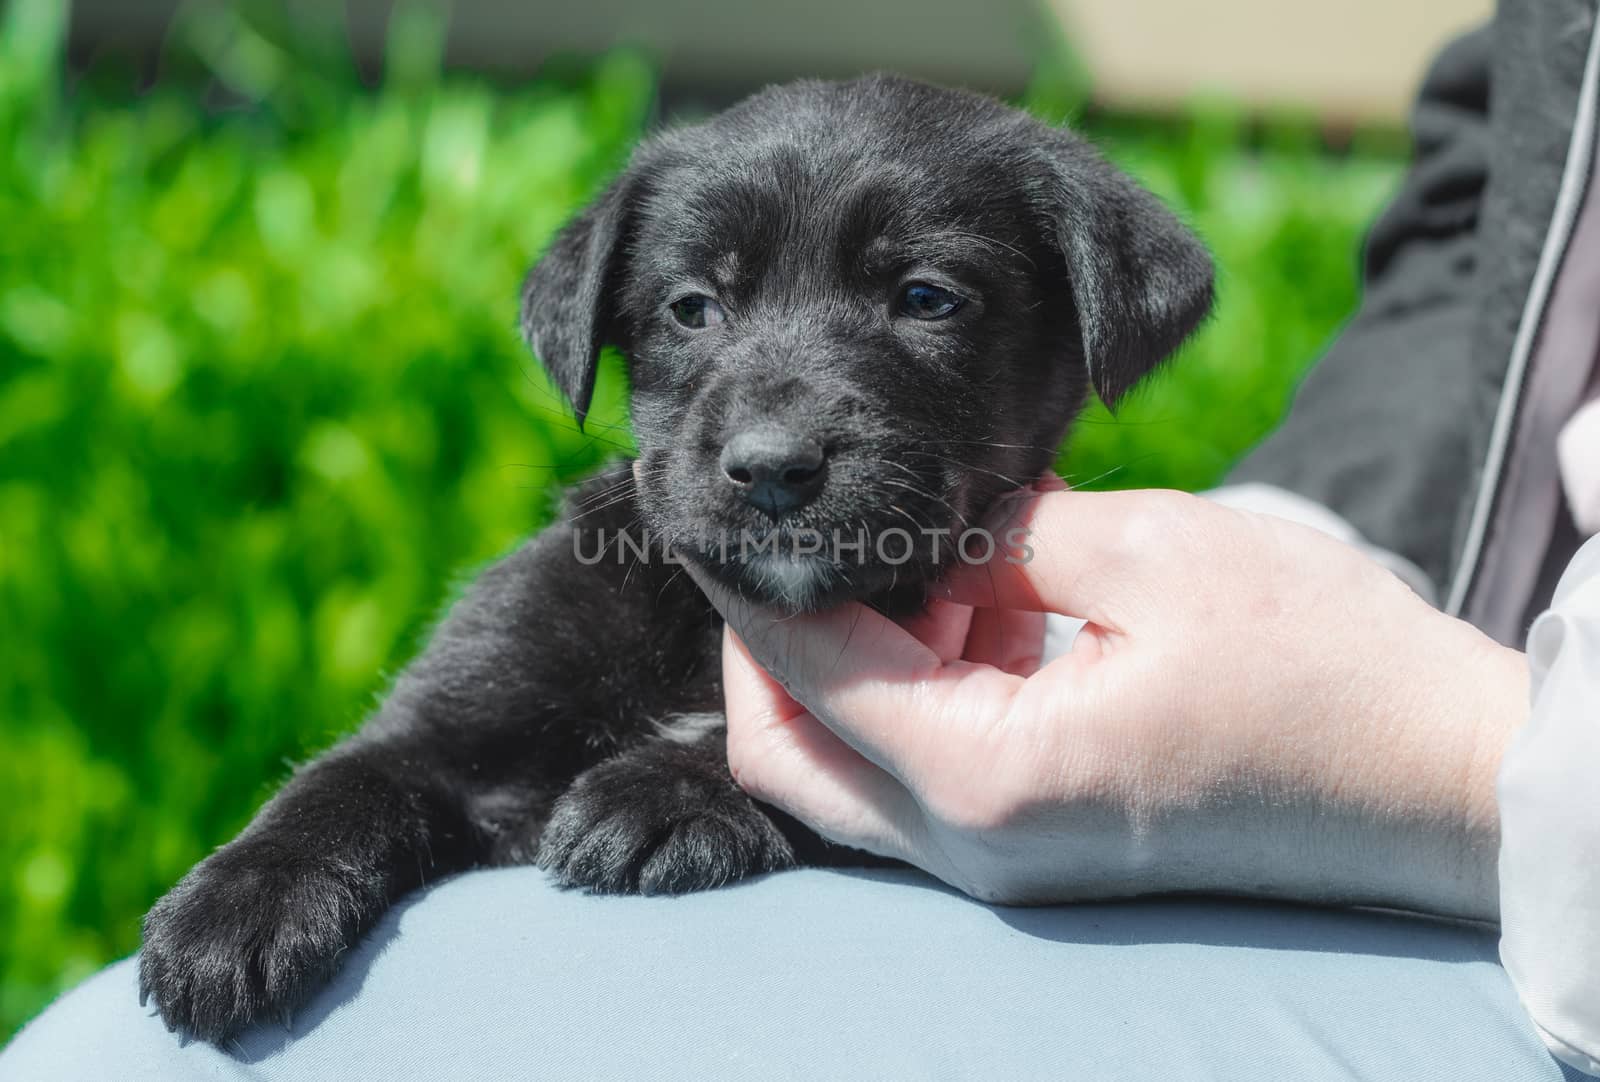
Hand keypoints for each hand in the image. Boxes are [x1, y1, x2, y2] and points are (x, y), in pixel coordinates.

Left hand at [685, 484, 1527, 916]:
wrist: (1435, 778)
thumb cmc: (1321, 665)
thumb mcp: (1153, 553)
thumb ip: (1005, 535)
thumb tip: (928, 532)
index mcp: (985, 774)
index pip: (804, 674)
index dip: (742, 584)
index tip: (701, 513)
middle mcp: (974, 842)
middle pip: (792, 754)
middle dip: (768, 644)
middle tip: (792, 540)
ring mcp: (1006, 857)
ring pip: (849, 768)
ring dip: (851, 661)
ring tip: (911, 558)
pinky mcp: (1040, 842)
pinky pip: (925, 770)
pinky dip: (915, 688)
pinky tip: (972, 603)